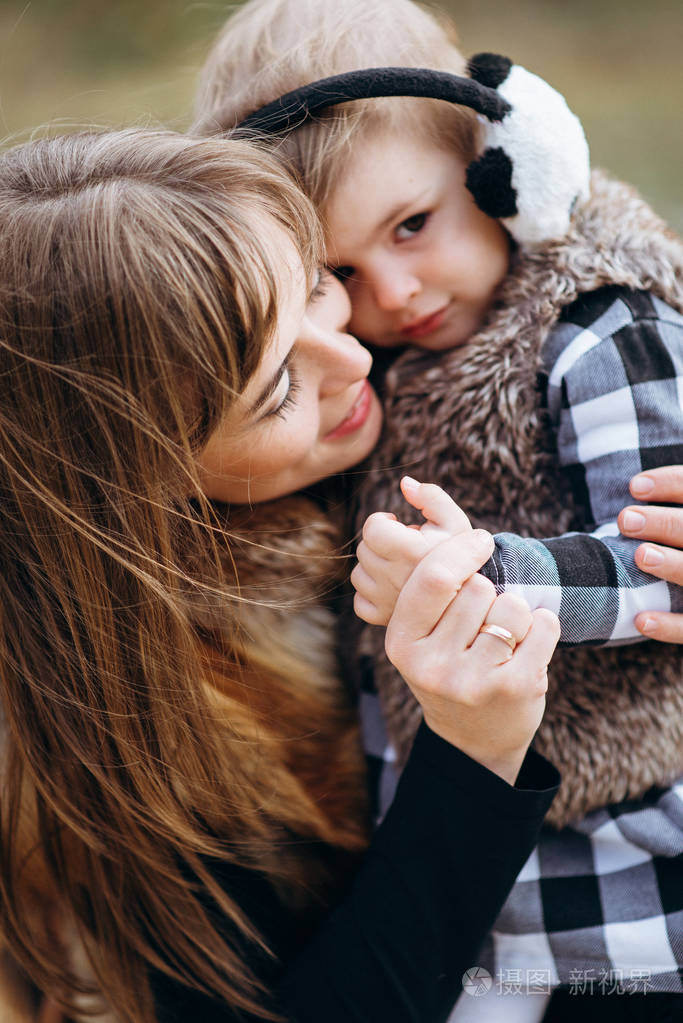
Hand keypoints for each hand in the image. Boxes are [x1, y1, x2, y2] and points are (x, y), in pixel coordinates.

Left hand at [351, 477, 471, 625]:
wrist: (476, 604)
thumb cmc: (464, 557)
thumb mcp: (456, 521)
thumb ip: (431, 496)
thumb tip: (404, 483)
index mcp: (411, 551)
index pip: (372, 528)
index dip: (384, 521)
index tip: (401, 525)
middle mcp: (396, 579)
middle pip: (364, 549)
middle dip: (382, 543)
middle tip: (407, 548)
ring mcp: (388, 603)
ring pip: (359, 574)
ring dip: (376, 567)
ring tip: (402, 567)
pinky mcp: (383, 620)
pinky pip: (360, 601)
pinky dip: (372, 594)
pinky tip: (394, 588)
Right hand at [383, 530, 559, 782]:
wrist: (474, 740)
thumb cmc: (450, 668)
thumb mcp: (424, 636)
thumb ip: (435, 594)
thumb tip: (472, 539)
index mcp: (402, 644)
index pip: (432, 577)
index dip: (461, 549)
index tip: (480, 540)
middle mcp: (432, 666)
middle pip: (477, 588)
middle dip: (488, 592)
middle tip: (483, 621)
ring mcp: (473, 681)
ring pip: (512, 605)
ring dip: (516, 612)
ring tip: (504, 639)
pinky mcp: (514, 689)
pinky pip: (543, 625)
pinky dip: (544, 626)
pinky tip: (529, 646)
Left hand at [618, 466, 682, 642]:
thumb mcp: (682, 523)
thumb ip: (674, 506)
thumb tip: (637, 488)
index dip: (671, 484)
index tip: (634, 487)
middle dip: (664, 524)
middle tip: (626, 519)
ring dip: (674, 566)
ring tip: (642, 555)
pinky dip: (670, 627)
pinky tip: (641, 620)